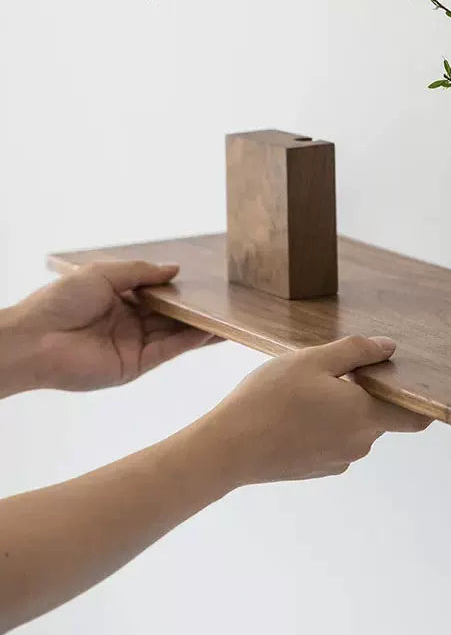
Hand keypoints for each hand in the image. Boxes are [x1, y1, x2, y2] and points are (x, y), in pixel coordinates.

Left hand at [2, 261, 218, 393]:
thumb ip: (141, 272)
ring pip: (176, 333)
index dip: (180, 289)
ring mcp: (135, 344)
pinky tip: (212, 330)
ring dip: (202, 325)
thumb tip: (174, 270)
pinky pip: (170, 349)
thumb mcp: (103, 274)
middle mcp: (129, 323)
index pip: (158, 295)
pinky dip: (192, 340)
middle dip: (197, 308)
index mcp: (118, 300)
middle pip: (172, 315)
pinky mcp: (137, 364)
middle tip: (227, 301)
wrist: (35, 340)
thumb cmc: (59, 302)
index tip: (206, 283)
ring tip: (231, 316)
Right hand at [193, 335, 431, 485]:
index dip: (418, 398)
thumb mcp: (312, 360)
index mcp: (365, 417)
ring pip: (352, 426)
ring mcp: (337, 460)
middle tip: (328, 370)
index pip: (416, 418)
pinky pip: (332, 440)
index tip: (406, 379)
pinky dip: (321, 425)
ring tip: (302, 390)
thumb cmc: (269, 399)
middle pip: (378, 414)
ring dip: (339, 407)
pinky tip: (291, 412)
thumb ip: (356, 351)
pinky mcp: (316, 469)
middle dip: (363, 392)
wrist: (228, 449)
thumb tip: (389, 348)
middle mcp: (359, 444)